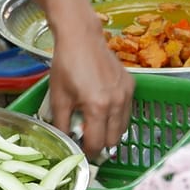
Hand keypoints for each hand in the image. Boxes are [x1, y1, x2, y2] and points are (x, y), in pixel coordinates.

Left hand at [44, 20, 133, 157]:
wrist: (81, 37)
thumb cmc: (66, 65)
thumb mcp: (59, 97)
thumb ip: (62, 124)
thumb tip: (66, 143)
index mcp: (98, 107)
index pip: (97, 143)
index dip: (88, 152)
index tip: (80, 151)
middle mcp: (117, 102)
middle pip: (114, 140)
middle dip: (101, 144)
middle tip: (87, 137)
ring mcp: (126, 93)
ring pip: (123, 127)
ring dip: (110, 131)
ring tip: (95, 123)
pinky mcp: (131, 85)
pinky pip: (126, 110)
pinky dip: (116, 115)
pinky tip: (103, 107)